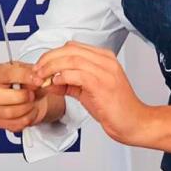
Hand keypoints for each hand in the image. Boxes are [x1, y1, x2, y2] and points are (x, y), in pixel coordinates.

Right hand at [0, 62, 57, 132]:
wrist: (27, 96)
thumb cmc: (24, 82)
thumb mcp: (30, 72)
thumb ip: (34, 75)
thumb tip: (39, 81)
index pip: (6, 74)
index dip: (25, 77)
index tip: (39, 81)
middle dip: (21, 97)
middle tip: (32, 95)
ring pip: (9, 112)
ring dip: (27, 108)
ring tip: (33, 103)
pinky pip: (14, 125)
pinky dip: (27, 119)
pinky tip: (30, 111)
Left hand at [32, 41, 147, 144]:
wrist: (133, 122)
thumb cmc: (114, 108)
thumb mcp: (87, 91)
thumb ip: (69, 83)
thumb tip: (49, 80)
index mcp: (104, 58)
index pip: (72, 47)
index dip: (52, 54)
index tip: (40, 66)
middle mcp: (105, 61)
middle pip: (69, 49)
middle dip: (48, 59)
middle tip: (36, 71)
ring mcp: (105, 71)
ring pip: (71, 59)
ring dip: (51, 68)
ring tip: (41, 78)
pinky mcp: (102, 84)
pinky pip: (77, 74)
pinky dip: (62, 77)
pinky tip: (56, 84)